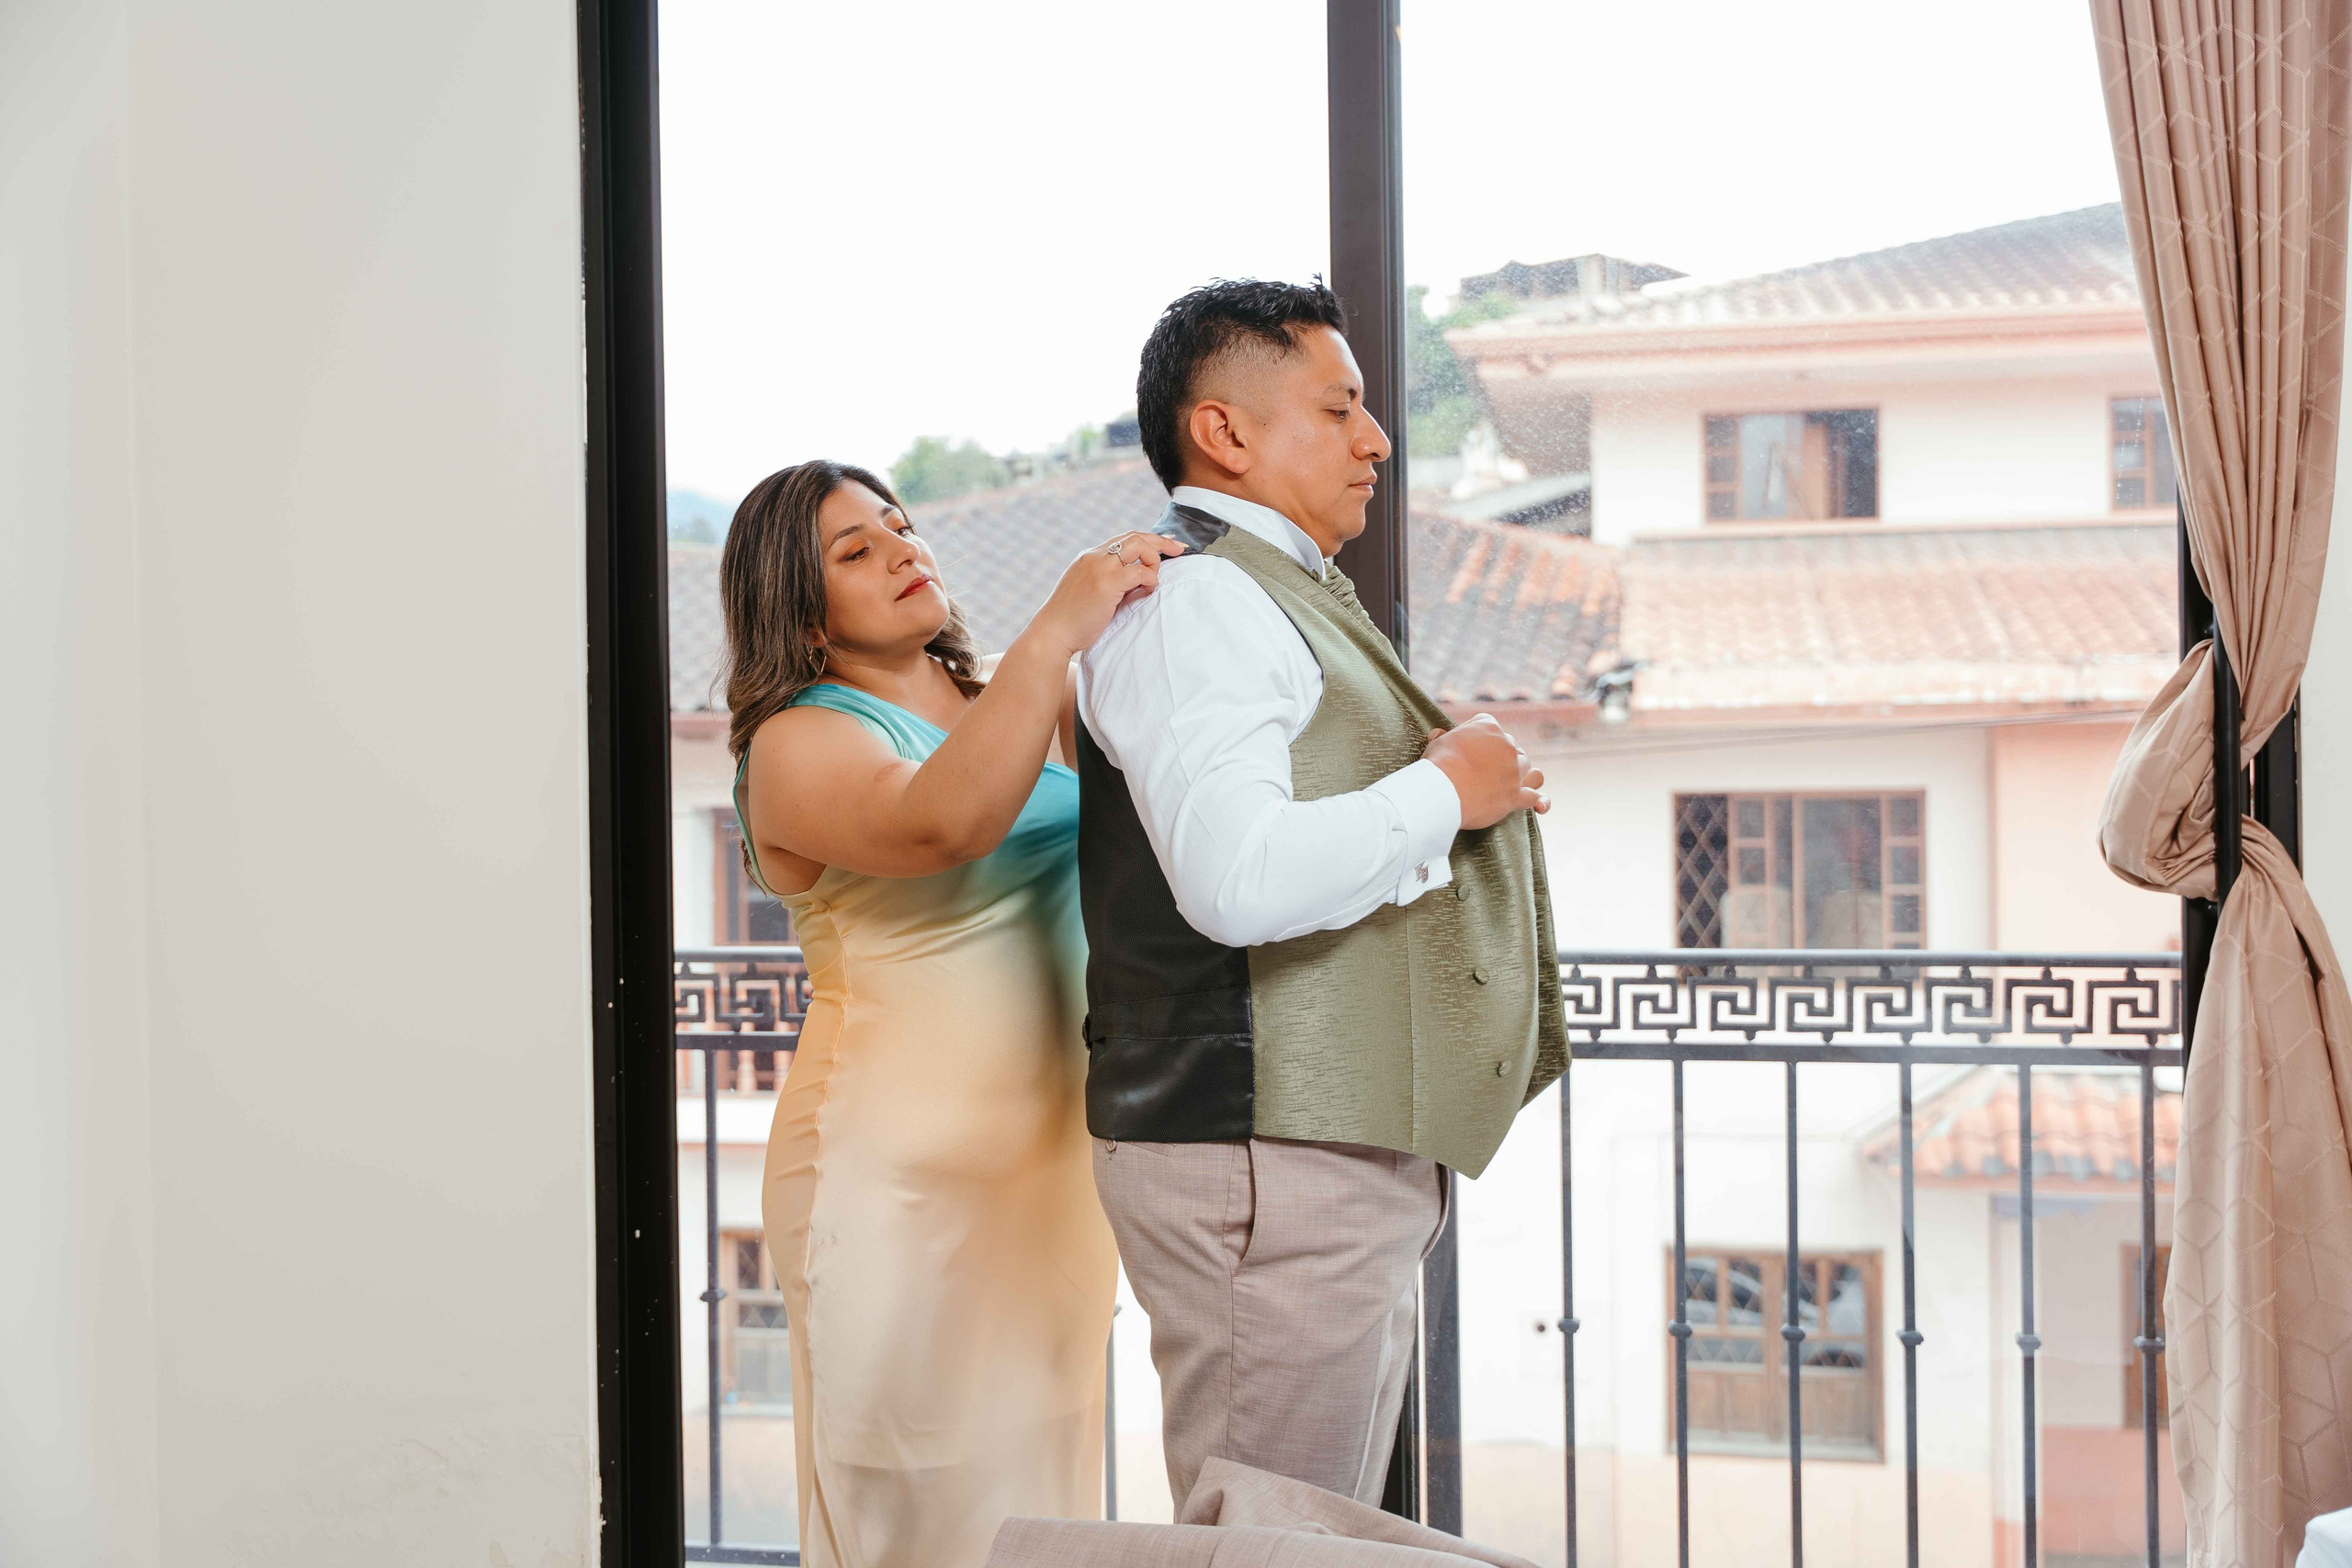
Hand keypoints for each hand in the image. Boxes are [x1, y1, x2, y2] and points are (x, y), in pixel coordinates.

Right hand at [1026, 532, 1188, 656]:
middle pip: (1135, 536)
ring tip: (1152, 581)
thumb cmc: (1073, 620)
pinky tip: (1146, 591)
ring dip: (1154, 561)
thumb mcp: (1092, 592)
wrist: (1053, 633)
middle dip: (1161, 541)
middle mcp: (1094, 556)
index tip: (1168, 543)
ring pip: (1139, 546)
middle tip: (1179, 550)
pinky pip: (1139, 572)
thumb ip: (1112, 581)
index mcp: (1089, 557)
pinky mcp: (1106, 583)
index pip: (1125, 538)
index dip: (1149, 539)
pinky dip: (1150, 579)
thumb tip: (1140, 580)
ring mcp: (1099, 567)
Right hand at [1423, 714, 1546, 829]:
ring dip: (1523, 774)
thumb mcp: (1437, 745)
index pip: (1490, 725)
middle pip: (1512, 748)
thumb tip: (1437, 734)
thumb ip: (1442, 738)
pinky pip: (1535, 797)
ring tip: (1514, 780)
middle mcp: (1507, 746)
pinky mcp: (1516, 796)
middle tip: (1487, 768)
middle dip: (1502, 757)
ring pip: (1530, 770)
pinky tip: (1538, 806)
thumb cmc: (1438, 765)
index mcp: (1488, 727)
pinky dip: (1538, 802)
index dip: (1480, 736)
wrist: (1443, 790)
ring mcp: (1515, 772)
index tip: (1469, 747)